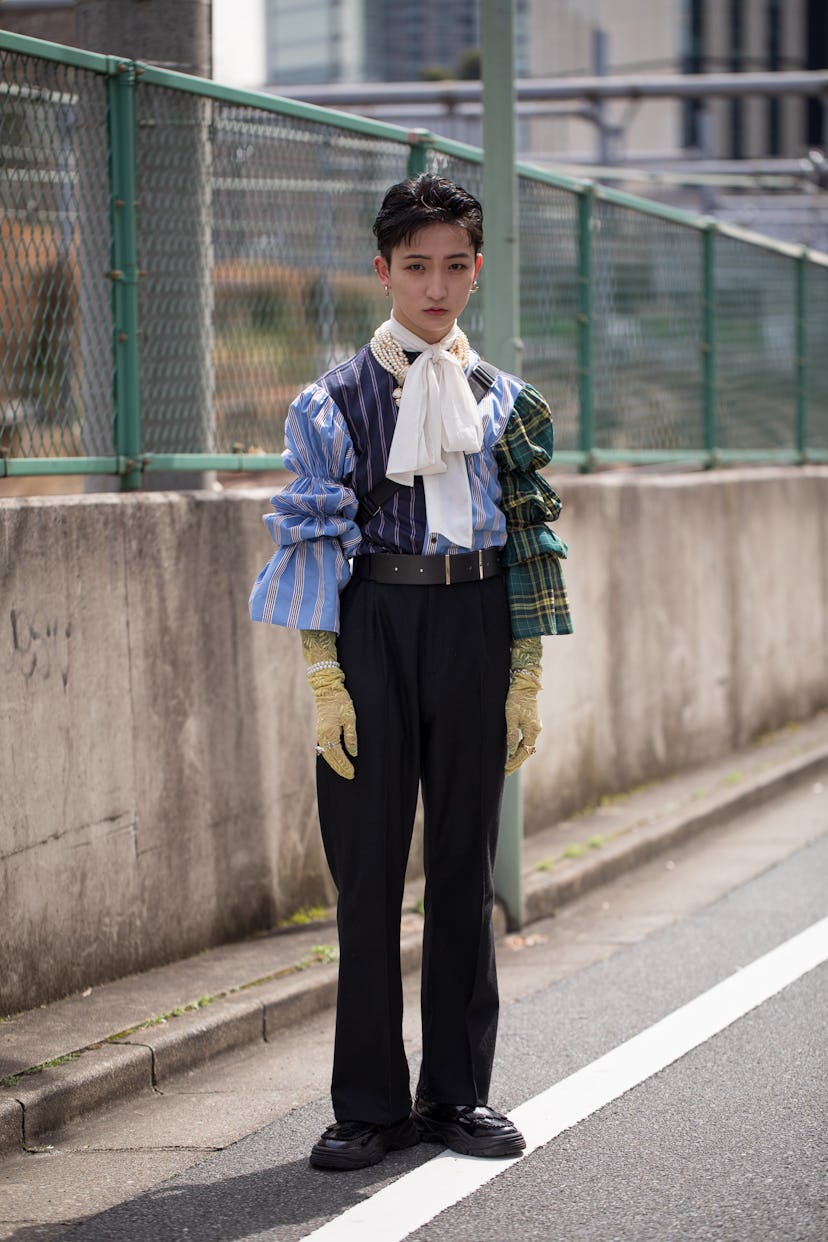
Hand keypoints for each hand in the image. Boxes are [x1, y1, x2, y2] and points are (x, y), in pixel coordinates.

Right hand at [301, 630, 357, 779]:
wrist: (326, 688)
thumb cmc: (340, 701)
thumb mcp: (350, 717)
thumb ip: (351, 736)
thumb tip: (353, 753)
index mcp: (329, 734)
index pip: (338, 755)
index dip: (345, 766)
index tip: (352, 773)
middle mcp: (322, 736)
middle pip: (330, 758)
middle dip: (340, 768)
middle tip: (349, 776)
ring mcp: (319, 733)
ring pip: (325, 754)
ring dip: (334, 764)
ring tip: (343, 771)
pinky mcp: (320, 730)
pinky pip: (323, 748)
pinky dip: (329, 757)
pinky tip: (335, 760)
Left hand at [504, 669, 541, 772]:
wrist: (524, 686)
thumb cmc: (516, 700)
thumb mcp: (511, 717)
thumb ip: (511, 734)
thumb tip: (510, 750)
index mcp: (532, 730)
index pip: (524, 752)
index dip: (515, 761)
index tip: (506, 769)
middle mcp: (536, 730)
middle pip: (527, 751)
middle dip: (517, 762)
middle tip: (506, 772)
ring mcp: (535, 727)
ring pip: (527, 746)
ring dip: (518, 756)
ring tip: (508, 765)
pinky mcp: (532, 724)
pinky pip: (526, 740)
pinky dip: (520, 748)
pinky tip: (513, 752)